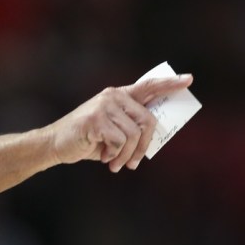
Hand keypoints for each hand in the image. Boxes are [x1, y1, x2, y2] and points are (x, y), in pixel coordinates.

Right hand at [47, 75, 193, 171]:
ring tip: (114, 163)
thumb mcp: (112, 131)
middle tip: (133, 164)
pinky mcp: (95, 119)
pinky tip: (103, 157)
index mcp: (120, 96)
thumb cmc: (87, 140)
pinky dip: (113, 155)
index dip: (169, 84)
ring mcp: (104, 105)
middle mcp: (113, 96)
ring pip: (133, 135)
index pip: (149, 86)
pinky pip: (119, 141)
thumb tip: (155, 137)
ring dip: (126, 155)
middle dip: (144, 146)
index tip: (189, 80)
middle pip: (148, 120)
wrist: (55, 144)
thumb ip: (130, 127)